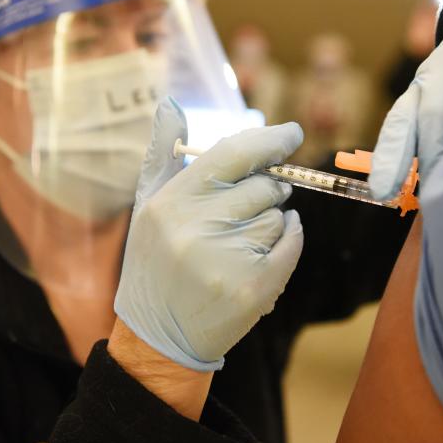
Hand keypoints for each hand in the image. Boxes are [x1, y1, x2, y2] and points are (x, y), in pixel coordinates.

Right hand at [114, 97, 304, 371]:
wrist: (157, 336)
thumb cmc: (157, 263)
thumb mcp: (150, 208)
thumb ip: (164, 156)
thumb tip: (170, 105)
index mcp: (171, 202)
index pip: (231, 154)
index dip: (268, 140)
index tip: (291, 134)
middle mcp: (196, 228)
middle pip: (263, 186)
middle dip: (267, 191)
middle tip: (248, 209)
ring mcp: (226, 260)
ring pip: (279, 217)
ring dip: (271, 224)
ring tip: (239, 245)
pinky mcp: (253, 288)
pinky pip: (291, 244)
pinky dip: (288, 241)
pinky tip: (266, 252)